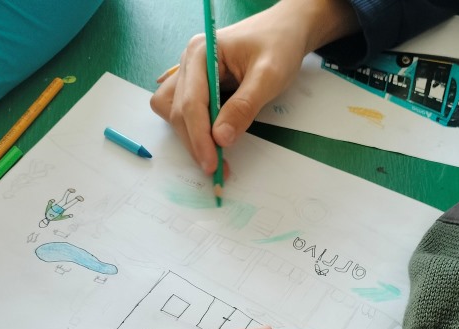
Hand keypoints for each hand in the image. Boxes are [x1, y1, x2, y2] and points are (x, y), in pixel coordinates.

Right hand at [150, 0, 358, 175]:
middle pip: (177, 111)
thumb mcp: (268, 76)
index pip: (190, 103)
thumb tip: (221, 139)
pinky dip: (193, 128)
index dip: (199, 137)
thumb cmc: (279, 46)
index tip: (212, 164)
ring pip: (172, 112)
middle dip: (195, 142)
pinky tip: (212, 139)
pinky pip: (182, 110)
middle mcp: (188, 63)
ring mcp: (189, 74)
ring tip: (215, 154)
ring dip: (189, 136)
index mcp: (200, 53)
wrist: (285, 31)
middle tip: (217, 168)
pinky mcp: (196, 85)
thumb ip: (244, 107)